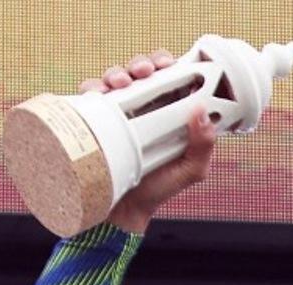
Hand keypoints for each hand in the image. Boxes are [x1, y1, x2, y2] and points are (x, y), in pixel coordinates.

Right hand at [78, 51, 217, 234]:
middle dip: (141, 64)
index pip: (168, 77)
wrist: (126, 212)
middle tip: (143, 72)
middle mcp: (143, 108)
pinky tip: (98, 94)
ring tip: (120, 84)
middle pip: (140, 71)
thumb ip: (203, 146)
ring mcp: (118, 113)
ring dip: (116, 73)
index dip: (167, 64)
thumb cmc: (160, 190)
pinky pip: (89, 96)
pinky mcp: (96, 121)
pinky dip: (92, 88)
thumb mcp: (190, 171)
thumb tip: (202, 112)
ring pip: (114, 78)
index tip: (167, 65)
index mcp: (168, 112)